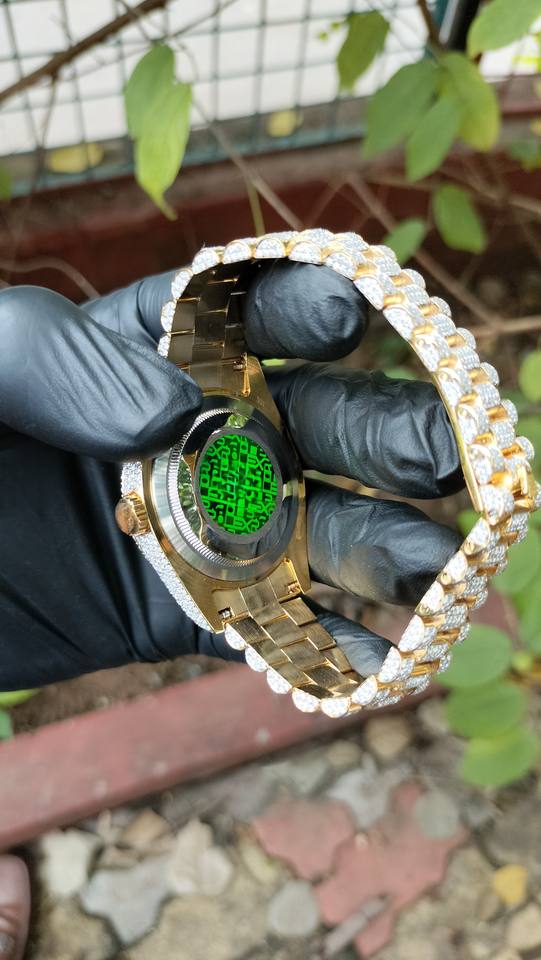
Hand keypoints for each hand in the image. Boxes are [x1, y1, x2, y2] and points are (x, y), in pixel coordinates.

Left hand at [0, 260, 462, 689]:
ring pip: (306, 535)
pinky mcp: (171, 614)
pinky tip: (378, 657)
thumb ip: (50, 361)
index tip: (348, 312)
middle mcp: (181, 435)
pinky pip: (260, 628)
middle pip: (306, 426)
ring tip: (445, 568)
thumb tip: (173, 409)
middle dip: (384, 435)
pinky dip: (321, 645)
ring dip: (381, 551)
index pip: (235, 316)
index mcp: (131, 353)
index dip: (296, 308)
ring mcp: (187, 527)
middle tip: (455, 448)